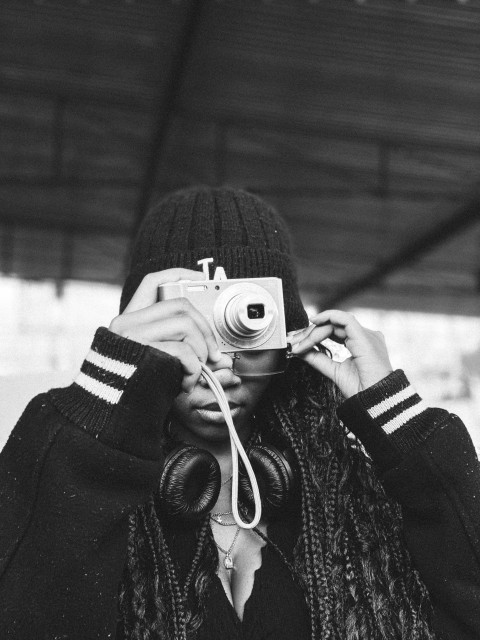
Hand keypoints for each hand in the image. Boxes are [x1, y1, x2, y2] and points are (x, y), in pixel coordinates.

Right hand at [109, 268, 227, 392]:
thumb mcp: (161, 361)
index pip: (151, 282)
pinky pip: (183, 350)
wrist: (115, 414)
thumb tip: (218, 355)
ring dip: (200, 351)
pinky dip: (194, 369)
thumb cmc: (140, 389)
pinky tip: (185, 383)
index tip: (200, 279)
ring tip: (194, 371)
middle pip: (180, 305)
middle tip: (212, 354)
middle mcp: (127, 323)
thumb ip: (182, 347)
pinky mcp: (143, 350)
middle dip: (205, 329)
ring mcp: (133, 336)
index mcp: (130, 320)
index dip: (178, 274)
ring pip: (185, 324)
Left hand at [288, 310, 392, 398]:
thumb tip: (299, 349)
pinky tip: (314, 321)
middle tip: (292, 340)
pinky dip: (327, 317)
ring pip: (335, 322)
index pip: (334, 331)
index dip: (314, 335)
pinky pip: (344, 319)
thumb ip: (318, 358)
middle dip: (310, 332)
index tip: (296, 343)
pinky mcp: (364, 336)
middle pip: (332, 325)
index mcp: (361, 344)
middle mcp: (364, 336)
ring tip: (300, 341)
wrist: (374, 401)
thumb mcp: (333, 370)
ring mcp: (366, 335)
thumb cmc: (360, 390)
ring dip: (314, 330)